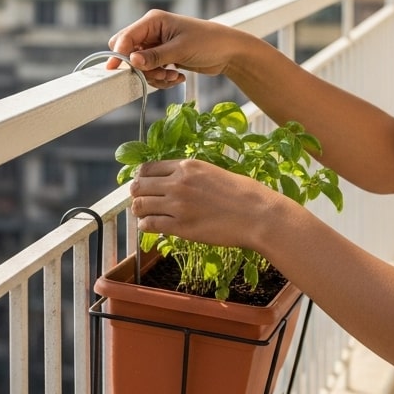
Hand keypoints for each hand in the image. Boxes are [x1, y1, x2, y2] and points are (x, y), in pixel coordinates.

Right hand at [107, 10, 243, 89]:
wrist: (228, 52)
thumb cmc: (208, 42)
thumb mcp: (180, 50)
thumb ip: (155, 56)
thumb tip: (132, 60)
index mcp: (153, 21)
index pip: (125, 37)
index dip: (119, 54)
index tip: (117, 71)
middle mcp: (152, 32)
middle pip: (129, 52)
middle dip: (141, 68)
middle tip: (159, 73)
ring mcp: (158, 46)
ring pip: (141, 66)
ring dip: (155, 75)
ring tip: (173, 75)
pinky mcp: (164, 58)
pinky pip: (152, 72)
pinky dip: (162, 78)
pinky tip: (178, 76)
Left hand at [129, 159, 286, 251]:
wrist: (256, 214)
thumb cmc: (243, 194)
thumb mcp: (214, 172)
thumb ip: (191, 175)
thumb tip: (175, 181)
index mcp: (187, 166)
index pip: (148, 168)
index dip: (141, 177)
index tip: (143, 185)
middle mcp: (178, 182)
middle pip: (139, 186)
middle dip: (137, 194)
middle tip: (141, 201)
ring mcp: (177, 205)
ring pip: (140, 205)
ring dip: (139, 211)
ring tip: (145, 215)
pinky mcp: (180, 226)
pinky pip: (149, 224)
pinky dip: (146, 226)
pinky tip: (151, 227)